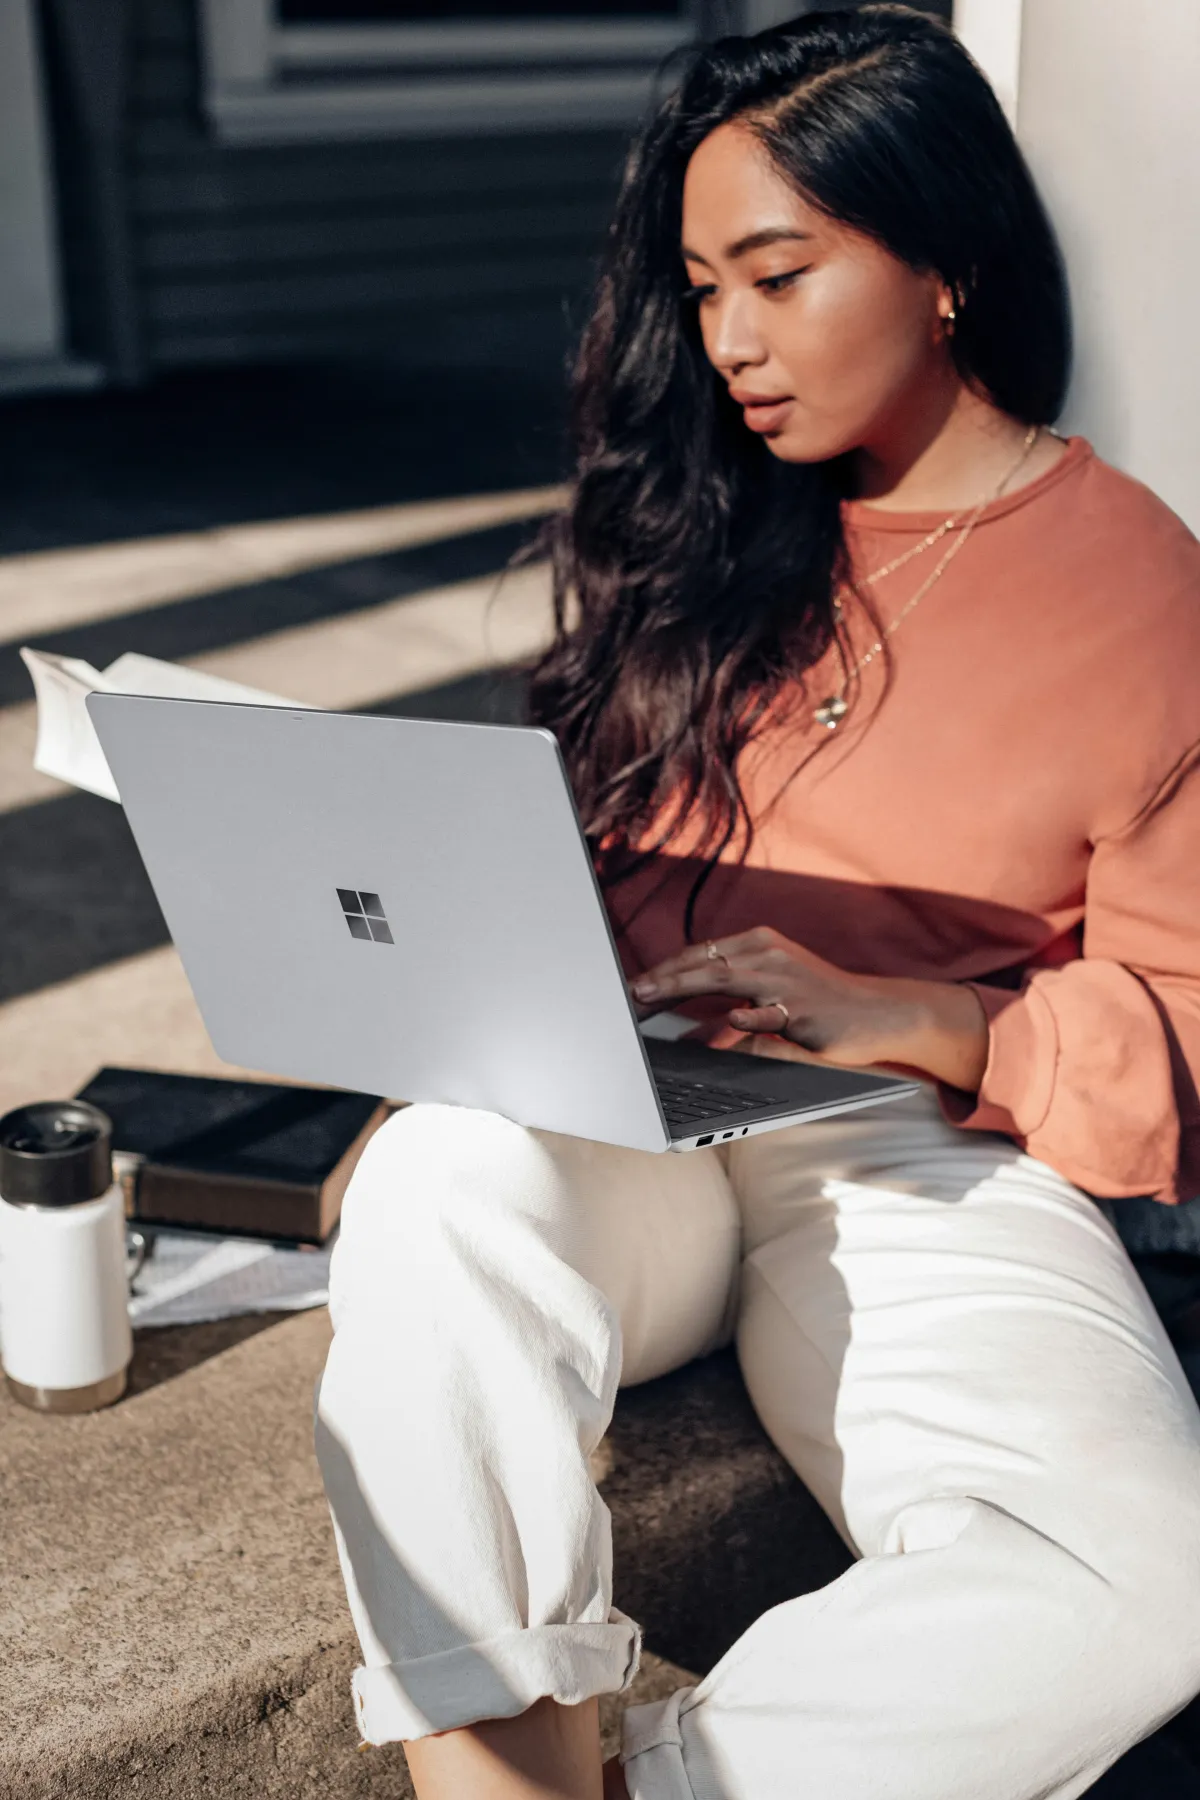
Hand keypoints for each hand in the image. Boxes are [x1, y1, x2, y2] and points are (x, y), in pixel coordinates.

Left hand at [629, 926, 988, 1091]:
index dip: (663, 969)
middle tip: (629, 994)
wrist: (878, 1012)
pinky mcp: (804, 1009)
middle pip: (703, 964)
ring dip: (683, 987)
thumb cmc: (820, 1002)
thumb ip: (734, 1000)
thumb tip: (689, 1024)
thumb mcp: (774, 991)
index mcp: (759, 944)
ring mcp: (786, 980)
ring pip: (725, 980)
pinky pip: (769, 1012)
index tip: (632, 986)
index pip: (700, 954)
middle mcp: (769, 955)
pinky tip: (728, 1019)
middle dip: (662, 979)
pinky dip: (746, 1016)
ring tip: (651, 998)